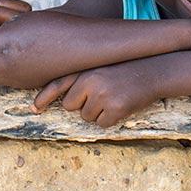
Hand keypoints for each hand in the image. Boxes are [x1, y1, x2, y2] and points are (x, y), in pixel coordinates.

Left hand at [31, 61, 158, 126]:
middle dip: (82, 105)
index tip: (35, 108)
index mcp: (86, 68)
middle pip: (70, 106)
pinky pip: (102, 124)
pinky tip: (121, 105)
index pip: (58, 84)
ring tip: (113, 97)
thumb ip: (82, 77)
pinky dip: (110, 119)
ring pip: (86, 116)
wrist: (155, 71)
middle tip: (101, 94)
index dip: (44, 97)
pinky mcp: (115, 109)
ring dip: (97, 112)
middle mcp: (91, 81)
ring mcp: (102, 95)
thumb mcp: (101, 66)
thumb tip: (63, 99)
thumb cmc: (126, 69)